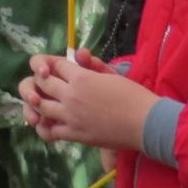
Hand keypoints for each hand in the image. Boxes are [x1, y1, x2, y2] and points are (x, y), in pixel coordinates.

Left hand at [21, 50, 155, 151]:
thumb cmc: (134, 96)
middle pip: (42, 82)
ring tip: (44, 101)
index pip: (55, 65)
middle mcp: (71, 95)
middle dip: (42, 80)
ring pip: (40, 106)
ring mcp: (71, 116)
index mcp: (81, 77)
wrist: (148, 124)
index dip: (55, 66)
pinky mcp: (75, 134)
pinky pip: (50, 130)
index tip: (58, 70)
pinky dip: (45, 126)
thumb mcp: (112, 75)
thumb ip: (92, 64)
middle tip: (46, 84)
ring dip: (39, 102)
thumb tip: (78, 53)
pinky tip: (48, 123)